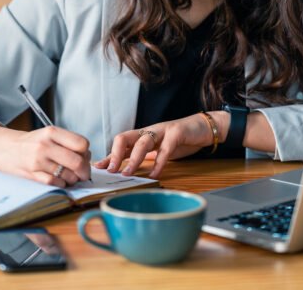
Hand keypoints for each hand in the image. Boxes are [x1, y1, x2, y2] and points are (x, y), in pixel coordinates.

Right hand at [0, 124, 90, 187]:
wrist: (4, 147)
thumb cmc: (30, 142)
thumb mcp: (48, 135)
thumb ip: (67, 142)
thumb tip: (87, 156)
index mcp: (52, 132)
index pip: (81, 143)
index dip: (86, 152)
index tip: (84, 156)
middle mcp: (45, 145)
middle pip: (77, 161)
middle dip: (84, 171)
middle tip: (83, 173)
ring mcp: (38, 161)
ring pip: (68, 175)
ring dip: (73, 179)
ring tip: (70, 176)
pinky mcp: (32, 174)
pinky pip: (55, 183)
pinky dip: (62, 184)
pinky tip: (60, 180)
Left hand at [94, 112, 223, 178]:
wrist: (203, 128)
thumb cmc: (180, 140)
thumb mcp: (158, 150)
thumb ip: (143, 158)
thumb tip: (125, 170)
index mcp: (143, 136)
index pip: (121, 145)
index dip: (109, 156)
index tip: (99, 167)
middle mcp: (149, 131)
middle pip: (125, 138)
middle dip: (116, 154)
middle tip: (111, 171)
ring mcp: (162, 131)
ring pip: (142, 142)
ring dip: (133, 159)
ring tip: (126, 174)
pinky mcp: (177, 133)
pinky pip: (165, 148)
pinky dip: (159, 162)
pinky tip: (155, 174)